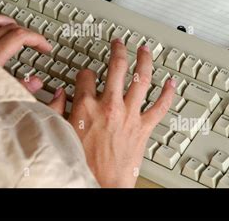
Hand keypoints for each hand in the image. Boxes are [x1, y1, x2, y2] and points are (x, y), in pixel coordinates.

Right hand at [49, 39, 175, 186]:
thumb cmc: (81, 163)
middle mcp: (109, 106)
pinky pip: (160, 107)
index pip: (86, 76)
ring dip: (144, 61)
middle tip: (119, 43)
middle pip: (117, 68)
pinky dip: (168, 93)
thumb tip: (57, 94)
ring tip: (145, 50)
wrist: (100, 184)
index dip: (85, 72)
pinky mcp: (143, 128)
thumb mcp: (60, 132)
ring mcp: (129, 115)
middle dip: (118, 51)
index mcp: (86, 106)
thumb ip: (57, 109)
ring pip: (141, 80)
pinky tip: (172, 83)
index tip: (86, 74)